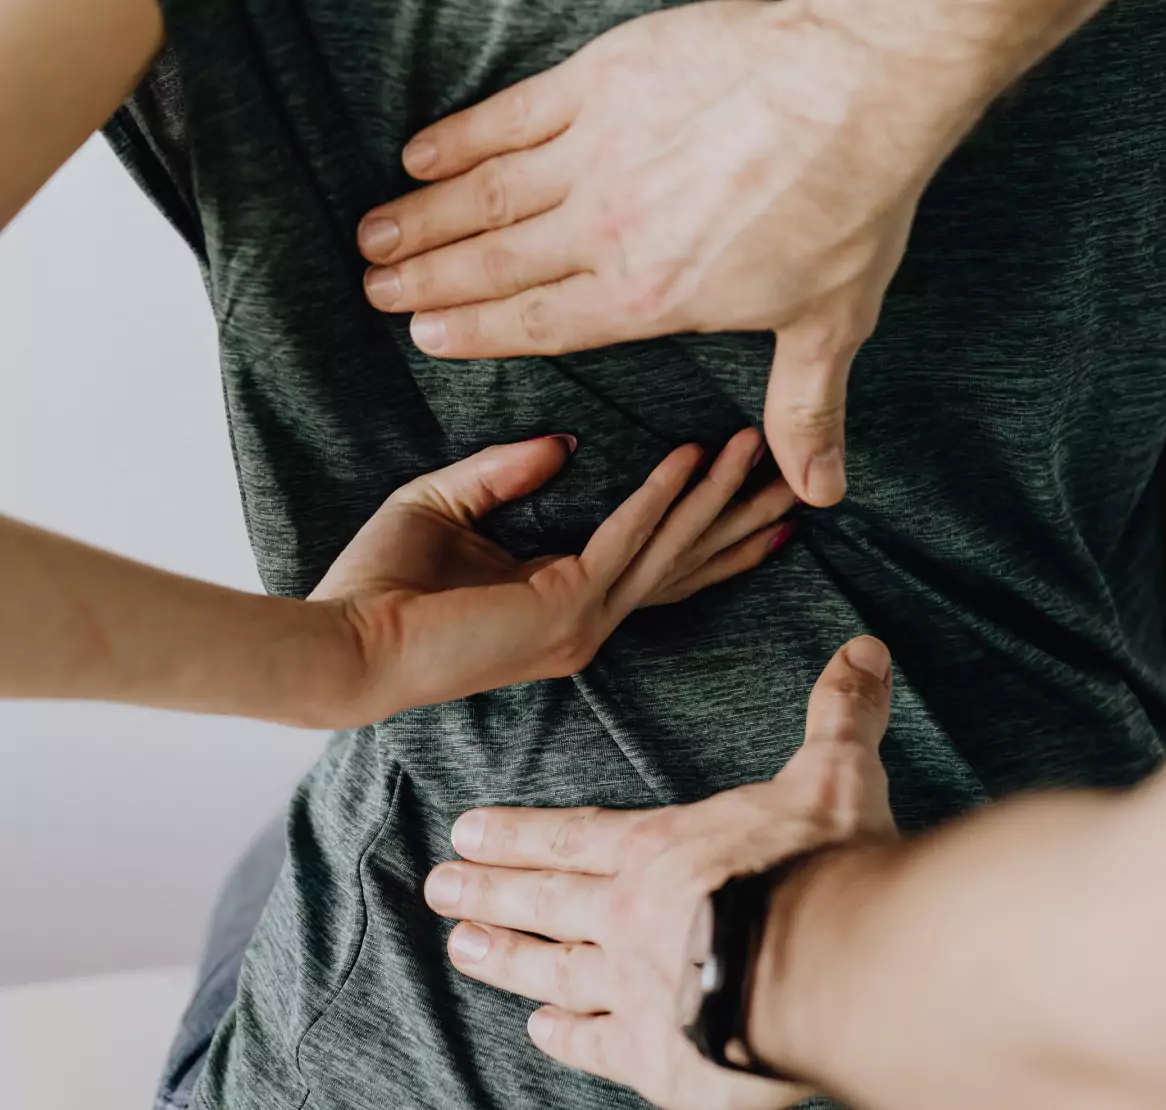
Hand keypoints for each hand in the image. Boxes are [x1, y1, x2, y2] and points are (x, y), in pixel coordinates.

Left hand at [313, 427, 793, 726]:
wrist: (340, 645)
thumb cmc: (378, 586)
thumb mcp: (446, 505)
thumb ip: (505, 473)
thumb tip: (567, 444)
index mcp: (564, 606)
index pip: (655, 566)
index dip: (708, 532)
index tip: (755, 500)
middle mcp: (588, 622)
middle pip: (685, 563)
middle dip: (741, 520)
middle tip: (797, 480)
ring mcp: (583, 623)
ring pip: (670, 548)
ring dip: (719, 497)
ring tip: (761, 451)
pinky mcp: (565, 610)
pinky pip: (627, 539)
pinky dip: (661, 496)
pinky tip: (693, 459)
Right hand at [356, 0, 967, 506]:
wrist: (859, 87)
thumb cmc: (850, 205)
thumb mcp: (831, 325)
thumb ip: (806, 412)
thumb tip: (820, 492)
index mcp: (648, 296)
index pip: (541, 323)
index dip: (476, 332)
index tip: (424, 337)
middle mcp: (605, 231)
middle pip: (495, 263)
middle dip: (428, 281)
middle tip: (374, 290)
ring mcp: (596, 152)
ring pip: (486, 195)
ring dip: (423, 217)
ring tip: (374, 236)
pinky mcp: (601, 82)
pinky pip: (509, 115)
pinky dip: (459, 137)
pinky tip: (420, 153)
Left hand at [423, 636, 896, 1109]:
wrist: (829, 968)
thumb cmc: (824, 868)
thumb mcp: (836, 776)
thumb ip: (840, 716)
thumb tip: (864, 649)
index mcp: (664, 850)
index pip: (572, 835)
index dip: (516, 832)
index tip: (465, 829)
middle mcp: (632, 917)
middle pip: (546, 899)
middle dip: (488, 890)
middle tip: (438, 887)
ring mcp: (636, 990)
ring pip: (553, 971)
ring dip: (505, 958)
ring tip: (461, 949)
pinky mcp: (658, 1057)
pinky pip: (597, 1045)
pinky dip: (565, 1037)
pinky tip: (540, 1031)